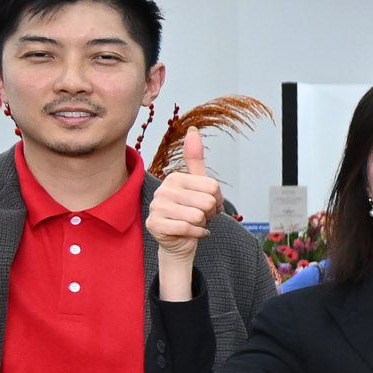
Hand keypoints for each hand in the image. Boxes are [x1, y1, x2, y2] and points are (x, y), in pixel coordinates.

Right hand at [146, 127, 224, 273]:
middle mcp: (163, 190)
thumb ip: (196, 160)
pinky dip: (197, 234)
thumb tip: (192, 130)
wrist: (179, 241)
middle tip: (201, 217)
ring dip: (202, 224)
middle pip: (208, 201)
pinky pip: (188, 228)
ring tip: (194, 223)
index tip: (209, 206)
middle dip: (210, 214)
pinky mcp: (154, 224)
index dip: (218, 201)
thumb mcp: (198, 186)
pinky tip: (192, 232)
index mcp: (175, 178)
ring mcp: (156, 207)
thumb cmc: (191, 213)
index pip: (213, 187)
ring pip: (197, 216)